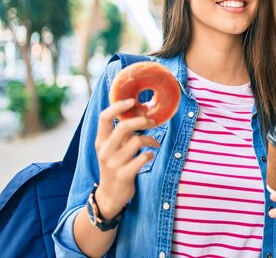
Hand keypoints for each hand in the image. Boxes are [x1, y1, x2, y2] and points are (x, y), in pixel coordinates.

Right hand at [94, 99, 158, 218]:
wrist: (109, 195)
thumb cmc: (114, 165)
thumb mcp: (111, 148)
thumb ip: (120, 133)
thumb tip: (138, 112)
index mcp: (100, 141)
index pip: (104, 117)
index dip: (118, 106)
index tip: (133, 101)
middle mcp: (105, 150)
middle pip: (124, 126)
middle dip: (142, 121)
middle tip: (152, 122)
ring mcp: (113, 164)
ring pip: (137, 141)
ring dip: (151, 139)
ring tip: (155, 142)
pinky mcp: (124, 175)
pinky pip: (143, 158)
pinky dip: (150, 154)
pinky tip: (150, 155)